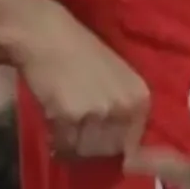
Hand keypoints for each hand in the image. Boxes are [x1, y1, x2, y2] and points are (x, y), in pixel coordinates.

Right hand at [13, 0, 149, 159]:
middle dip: (91, 148)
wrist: (48, 37)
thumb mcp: (117, 81)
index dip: (113, 147)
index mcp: (141, 98)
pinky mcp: (71, 116)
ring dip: (73, 146)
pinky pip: (65, 144)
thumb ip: (122, 110)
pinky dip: (56, 141)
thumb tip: (123, 151)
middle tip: (75, 137)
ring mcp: (99, 112)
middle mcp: (125, 107)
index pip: (133, 143)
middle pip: (110, 150)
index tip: (98, 143)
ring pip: (87, 150)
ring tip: (63, 131)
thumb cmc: (81, 54)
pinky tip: (52, 127)